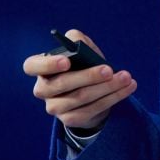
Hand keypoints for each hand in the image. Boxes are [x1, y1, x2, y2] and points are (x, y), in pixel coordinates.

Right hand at [22, 29, 136, 129]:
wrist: (92, 92)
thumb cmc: (83, 66)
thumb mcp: (81, 51)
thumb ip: (78, 41)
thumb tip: (76, 39)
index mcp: (41, 69)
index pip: (32, 66)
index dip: (47, 64)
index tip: (67, 61)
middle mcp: (43, 89)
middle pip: (61, 84)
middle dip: (88, 76)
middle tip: (109, 70)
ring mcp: (55, 107)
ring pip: (80, 98)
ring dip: (107, 87)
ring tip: (126, 77)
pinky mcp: (70, 120)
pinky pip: (92, 109)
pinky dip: (113, 98)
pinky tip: (127, 88)